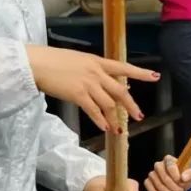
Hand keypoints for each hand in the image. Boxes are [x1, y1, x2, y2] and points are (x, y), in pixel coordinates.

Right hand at [25, 45, 158, 132]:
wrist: (35, 63)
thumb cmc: (54, 61)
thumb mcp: (80, 61)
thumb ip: (96, 71)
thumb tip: (110, 84)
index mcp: (98, 61)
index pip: (124, 67)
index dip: (140, 73)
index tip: (155, 77)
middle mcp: (96, 72)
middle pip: (120, 91)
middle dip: (130, 105)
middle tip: (139, 116)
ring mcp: (88, 84)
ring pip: (109, 104)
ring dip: (115, 118)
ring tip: (119, 130)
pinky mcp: (77, 94)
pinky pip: (94, 110)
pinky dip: (101, 120)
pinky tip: (106, 128)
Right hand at [144, 155, 190, 190]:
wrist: (181, 185)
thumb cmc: (185, 177)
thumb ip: (190, 174)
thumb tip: (183, 178)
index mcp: (169, 160)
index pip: (170, 165)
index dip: (175, 174)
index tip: (181, 181)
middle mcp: (158, 165)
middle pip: (163, 176)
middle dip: (172, 186)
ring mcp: (152, 174)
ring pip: (157, 184)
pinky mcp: (148, 183)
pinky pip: (150, 190)